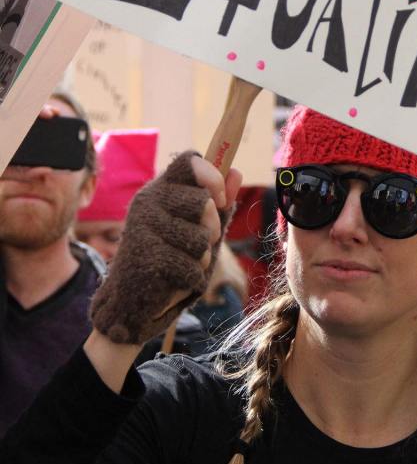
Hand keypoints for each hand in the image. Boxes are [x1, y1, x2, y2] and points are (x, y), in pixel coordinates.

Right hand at [90, 151, 241, 345]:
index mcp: (160, 189)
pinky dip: (192, 280)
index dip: (213, 176)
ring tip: (181, 264)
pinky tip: (173, 281)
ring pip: (201, 238)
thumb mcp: (198, 230)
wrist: (132, 303)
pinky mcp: (145, 256)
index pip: (189, 160)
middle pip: (203, 201)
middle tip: (200, 244)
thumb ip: (218, 203)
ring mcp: (143, 227)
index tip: (221, 199)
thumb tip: (237, 173)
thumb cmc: (170, 261)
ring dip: (201, 259)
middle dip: (213, 228)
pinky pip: (192, 267)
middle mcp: (148, 201)